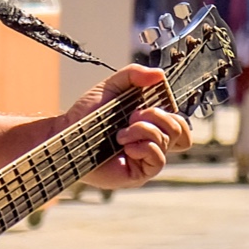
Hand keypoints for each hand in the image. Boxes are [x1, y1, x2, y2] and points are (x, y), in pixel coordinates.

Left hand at [58, 64, 190, 189]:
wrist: (68, 132)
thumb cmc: (87, 114)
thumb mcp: (112, 86)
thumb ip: (134, 74)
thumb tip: (160, 75)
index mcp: (151, 125)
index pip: (181, 123)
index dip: (173, 113)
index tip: (149, 104)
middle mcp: (152, 143)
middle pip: (178, 130)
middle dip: (156, 116)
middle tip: (131, 116)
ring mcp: (146, 159)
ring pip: (167, 141)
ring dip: (143, 130)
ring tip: (120, 133)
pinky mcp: (139, 174)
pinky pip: (158, 160)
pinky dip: (143, 146)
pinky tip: (125, 146)